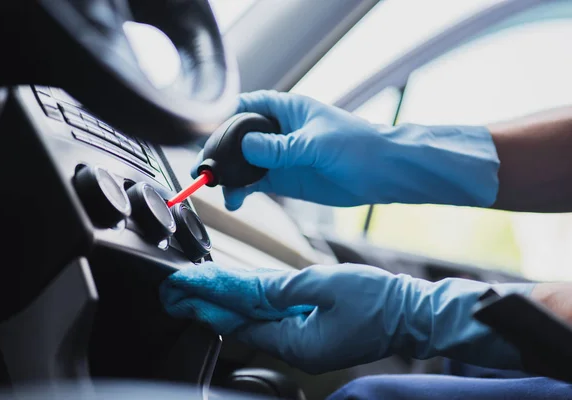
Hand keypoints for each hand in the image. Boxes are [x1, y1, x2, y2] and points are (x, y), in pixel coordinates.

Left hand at [161, 262, 532, 373]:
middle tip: (174, 291)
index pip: (239, 320)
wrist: (410, 314)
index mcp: (296, 342)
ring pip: (252, 323)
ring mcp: (302, 344)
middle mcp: (294, 349)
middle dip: (205, 306)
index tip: (182, 286)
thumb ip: (280, 290)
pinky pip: (271, 322)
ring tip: (193, 292)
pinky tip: (234, 299)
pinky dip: (248, 308)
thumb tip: (247, 289)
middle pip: (239, 325)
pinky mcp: (310, 335)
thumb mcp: (324, 286)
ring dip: (223, 306)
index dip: (208, 300)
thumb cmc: (376, 301)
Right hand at [193, 90, 499, 210]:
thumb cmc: (357, 145)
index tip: (207, 136)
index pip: (246, 108)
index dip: (225, 119)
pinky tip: (235, 200)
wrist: (383, 173)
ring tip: (218, 190)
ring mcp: (280, 157)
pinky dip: (243, 191)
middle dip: (221, 152)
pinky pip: (256, 183)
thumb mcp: (316, 143)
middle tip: (205, 170)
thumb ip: (280, 147)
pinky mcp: (286, 179)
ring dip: (229, 176)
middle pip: (238, 138)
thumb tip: (245, 145)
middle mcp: (278, 133)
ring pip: (244, 164)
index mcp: (286, 110)